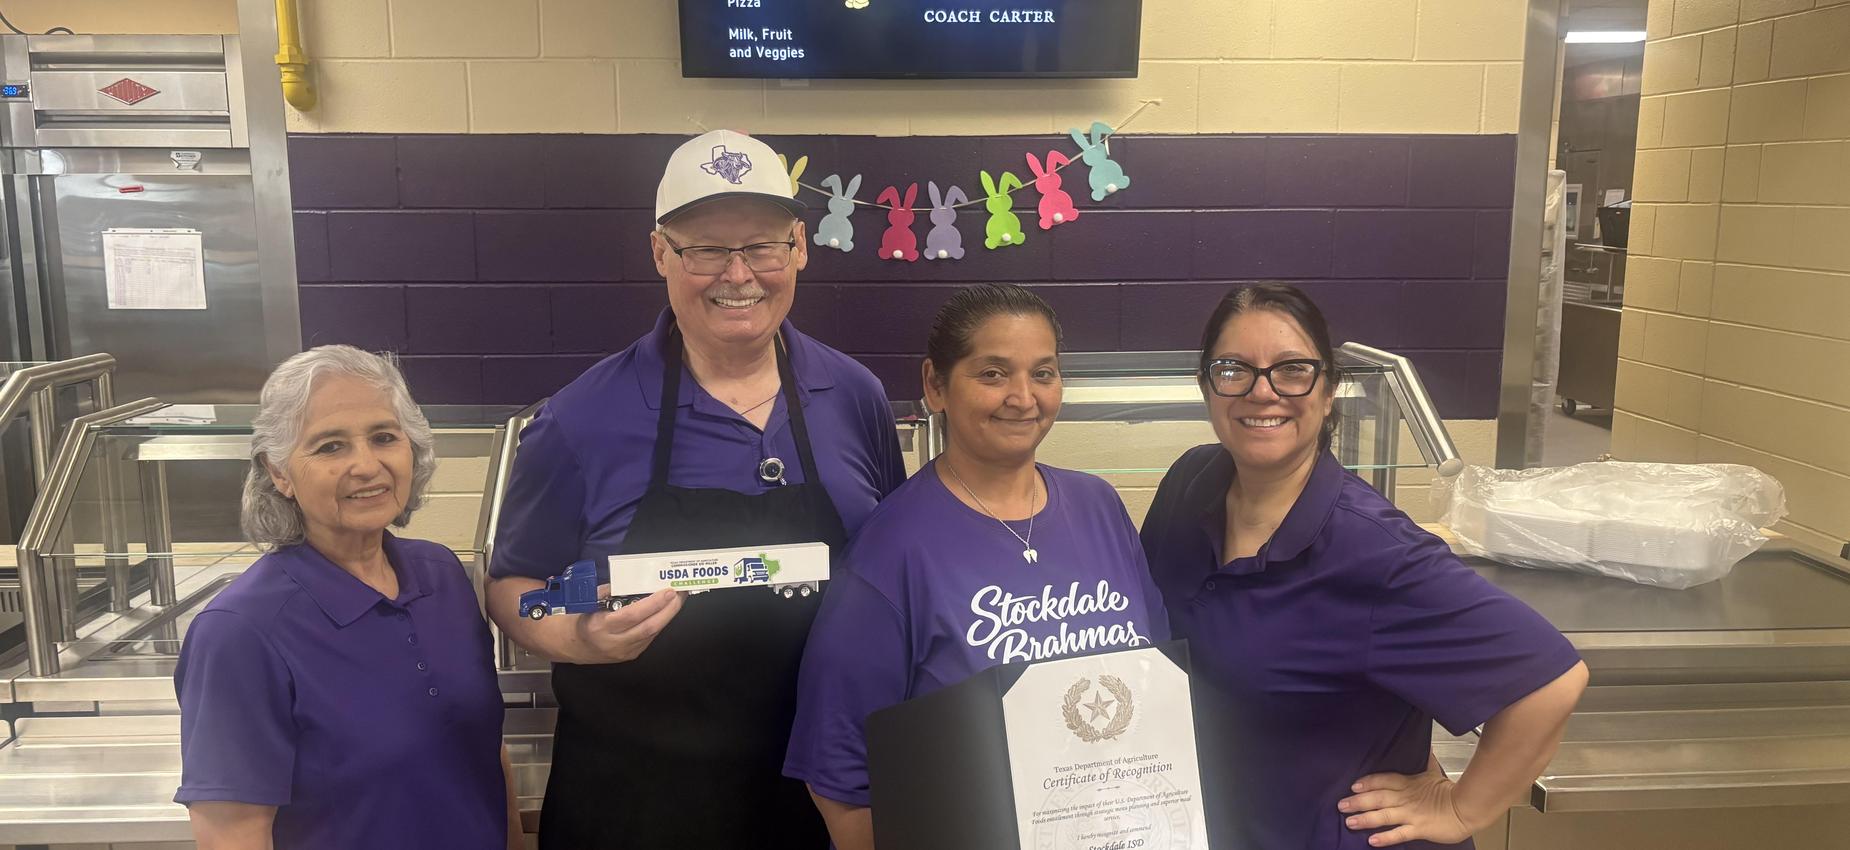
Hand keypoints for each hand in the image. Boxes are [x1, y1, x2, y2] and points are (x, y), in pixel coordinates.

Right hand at [573, 587, 683, 662]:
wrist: (575, 646)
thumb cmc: (583, 619)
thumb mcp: (592, 602)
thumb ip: (613, 591)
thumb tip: (637, 578)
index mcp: (600, 627)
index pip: (631, 615)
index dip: (653, 604)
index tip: (668, 591)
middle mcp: (614, 642)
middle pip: (649, 627)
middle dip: (669, 609)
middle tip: (680, 593)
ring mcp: (624, 652)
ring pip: (653, 633)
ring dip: (668, 615)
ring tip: (678, 599)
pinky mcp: (632, 655)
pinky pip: (650, 637)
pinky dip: (660, 622)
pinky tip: (666, 611)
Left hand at [1338, 753, 1477, 846]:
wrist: (1467, 808)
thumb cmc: (1449, 791)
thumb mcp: (1433, 772)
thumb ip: (1425, 760)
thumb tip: (1425, 745)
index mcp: (1408, 783)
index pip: (1383, 780)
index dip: (1368, 782)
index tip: (1354, 785)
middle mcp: (1406, 798)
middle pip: (1378, 798)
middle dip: (1358, 801)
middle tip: (1341, 805)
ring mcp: (1411, 814)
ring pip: (1384, 816)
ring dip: (1366, 818)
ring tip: (1350, 822)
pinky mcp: (1419, 829)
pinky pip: (1399, 833)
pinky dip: (1385, 837)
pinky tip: (1372, 840)